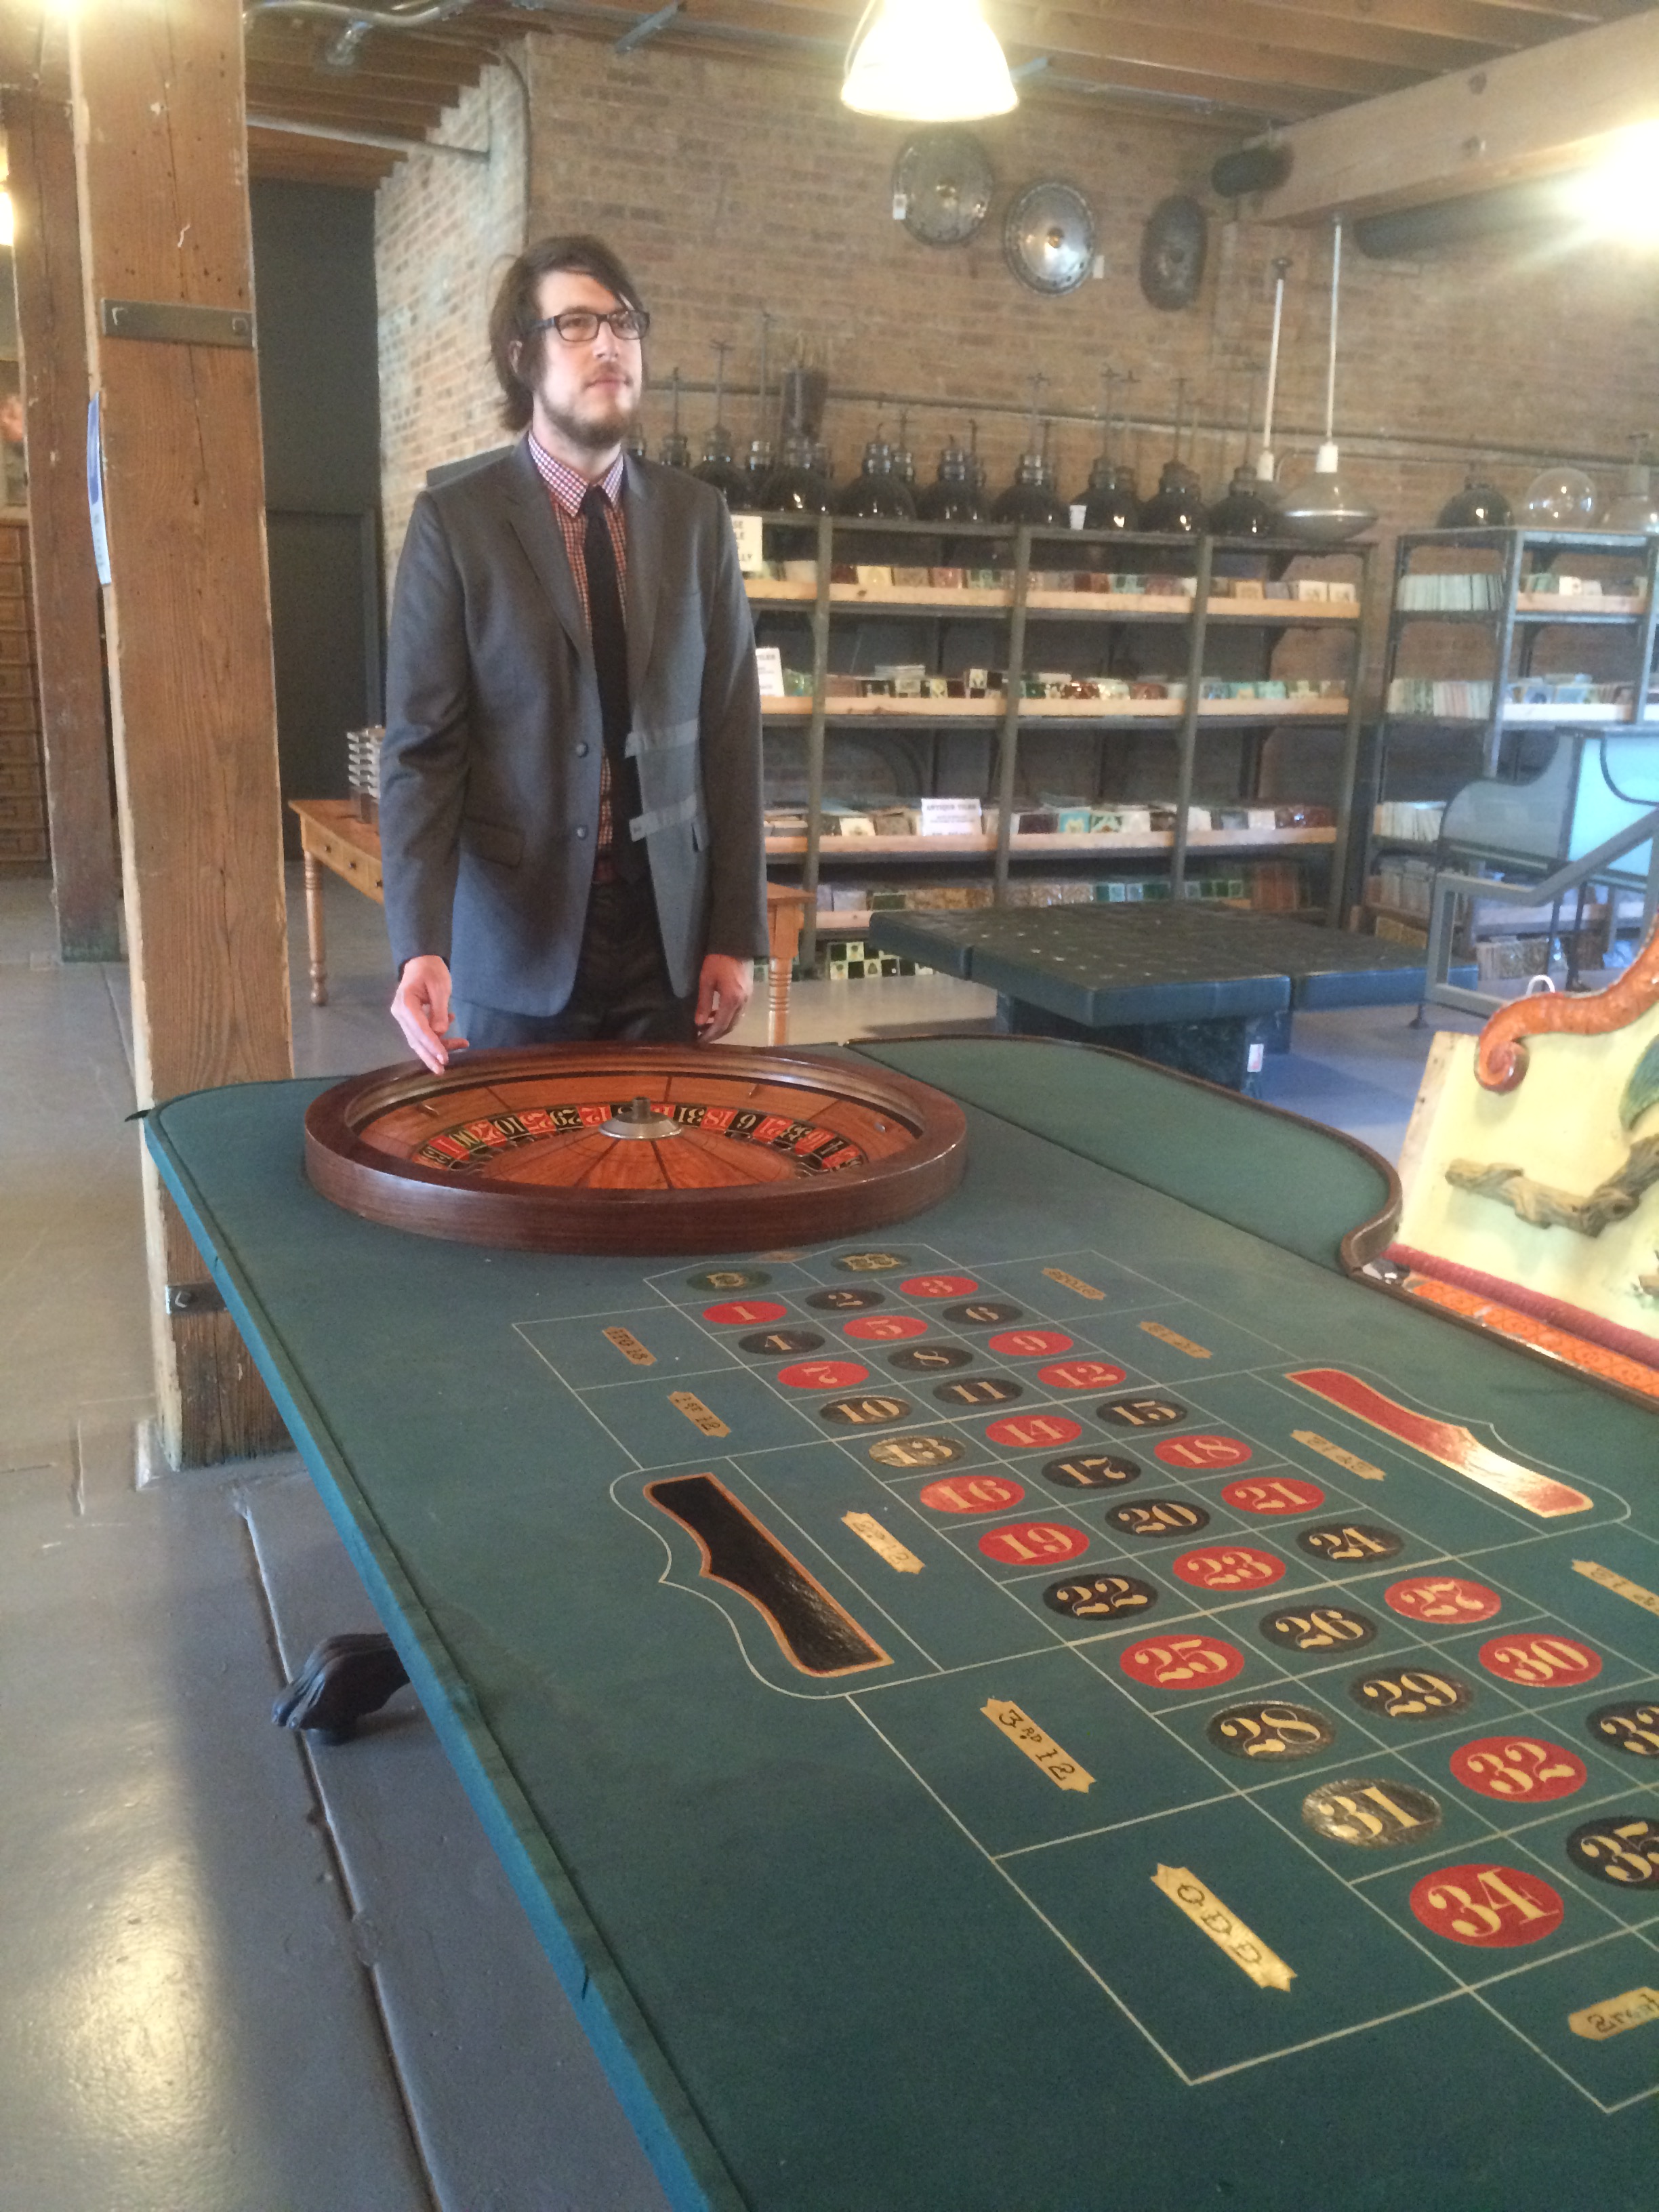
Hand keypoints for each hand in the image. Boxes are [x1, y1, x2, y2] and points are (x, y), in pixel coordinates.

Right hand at [391, 954, 468, 1072]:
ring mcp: (404, 1017)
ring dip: (436, 1047)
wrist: (422, 961)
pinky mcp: (411, 1019)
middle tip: (442, 1070)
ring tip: (456, 1050)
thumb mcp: (440, 987)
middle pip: (415, 1040)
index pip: (420, 1029)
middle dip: (429, 1055)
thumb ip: (439, 1009)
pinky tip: (452, 1032)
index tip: (444, 1057)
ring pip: (418, 1039)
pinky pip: (422, 1033)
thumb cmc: (431, 970)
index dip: (432, 1045)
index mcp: (405, 1004)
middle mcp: (401, 1013)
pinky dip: (436, 1037)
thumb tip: (440, 1031)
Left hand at [694, 952, 752, 1042]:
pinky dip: (728, 1016)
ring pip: (736, 1020)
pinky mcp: (749, 993)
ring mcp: (748, 998)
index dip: (710, 1035)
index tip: (700, 1041)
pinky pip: (739, 1011)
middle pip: (730, 1026)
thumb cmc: (718, 960)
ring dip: (722, 1025)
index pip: (720, 1025)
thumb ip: (703, 1002)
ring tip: (707, 1025)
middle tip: (702, 1036)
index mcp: (732, 999)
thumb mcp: (706, 980)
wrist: (737, 944)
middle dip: (716, 1033)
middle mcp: (743, 1002)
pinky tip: (716, 1012)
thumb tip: (698, 1023)